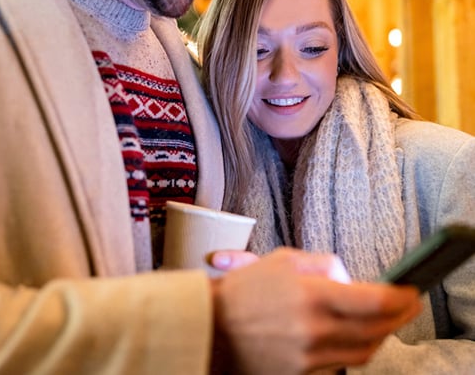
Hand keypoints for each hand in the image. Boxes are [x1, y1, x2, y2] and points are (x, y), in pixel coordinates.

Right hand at [211, 248, 421, 374]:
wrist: (213, 327)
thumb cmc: (245, 290)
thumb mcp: (283, 260)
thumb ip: (322, 264)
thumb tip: (348, 278)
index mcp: (311, 296)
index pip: (372, 301)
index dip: (399, 297)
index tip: (411, 291)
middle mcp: (315, 330)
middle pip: (376, 329)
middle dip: (399, 316)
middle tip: (409, 305)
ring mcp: (310, 357)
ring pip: (364, 352)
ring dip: (381, 335)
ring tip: (387, 321)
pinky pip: (341, 364)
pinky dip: (356, 350)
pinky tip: (356, 336)